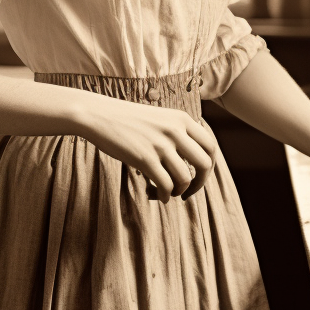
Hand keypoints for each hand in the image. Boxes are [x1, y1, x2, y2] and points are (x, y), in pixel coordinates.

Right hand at [74, 94, 219, 201]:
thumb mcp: (160, 118)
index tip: (199, 177)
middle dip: (200, 183)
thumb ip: (178, 133)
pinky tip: (155, 195)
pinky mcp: (145, 158)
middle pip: (205, 164)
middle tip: (188, 192)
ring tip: (167, 192)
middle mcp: (175, 130)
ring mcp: (160, 144)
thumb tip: (193, 161)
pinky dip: (164, 195)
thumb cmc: (127, 119)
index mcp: (182, 119)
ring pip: (185, 178)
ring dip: (178, 191)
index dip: (209, 167)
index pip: (211, 146)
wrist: (99, 115)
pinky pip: (165, 185)